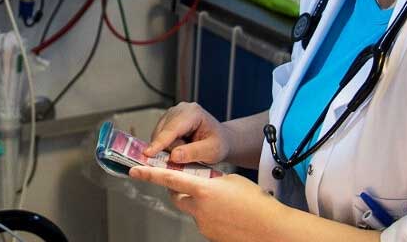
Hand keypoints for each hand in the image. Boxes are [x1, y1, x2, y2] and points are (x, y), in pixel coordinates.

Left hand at [130, 167, 283, 241]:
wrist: (272, 229)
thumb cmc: (256, 203)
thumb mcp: (232, 181)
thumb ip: (211, 179)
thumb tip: (202, 180)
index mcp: (203, 190)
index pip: (169, 179)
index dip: (149, 174)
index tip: (134, 170)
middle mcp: (199, 208)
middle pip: (177, 197)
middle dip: (178, 190)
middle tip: (189, 183)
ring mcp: (203, 224)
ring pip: (192, 210)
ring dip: (200, 204)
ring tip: (223, 202)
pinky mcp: (210, 236)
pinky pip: (204, 221)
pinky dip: (210, 216)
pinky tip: (228, 214)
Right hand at [145, 102, 231, 164]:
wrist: (221, 140)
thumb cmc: (219, 144)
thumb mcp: (212, 151)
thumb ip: (194, 153)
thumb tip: (173, 156)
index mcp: (193, 112)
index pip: (173, 129)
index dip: (160, 142)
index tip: (149, 153)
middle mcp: (179, 109)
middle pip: (163, 133)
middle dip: (170, 148)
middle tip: (188, 156)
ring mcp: (171, 114)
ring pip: (159, 136)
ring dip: (169, 148)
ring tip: (187, 150)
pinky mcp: (166, 122)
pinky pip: (159, 137)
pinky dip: (167, 147)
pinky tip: (181, 147)